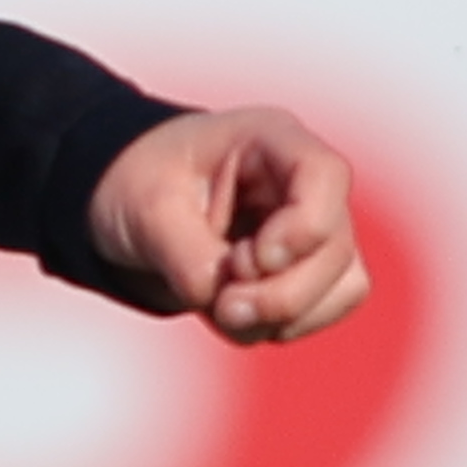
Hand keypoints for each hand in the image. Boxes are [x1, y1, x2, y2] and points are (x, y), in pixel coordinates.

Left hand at [88, 105, 370, 344]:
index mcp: (268, 140)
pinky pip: (321, 312)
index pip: (324, 175)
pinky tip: (231, 315)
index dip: (304, 228)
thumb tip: (229, 305)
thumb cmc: (138, 182)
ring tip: (218, 308)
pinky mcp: (305, 271)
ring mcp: (311, 230)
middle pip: (336, 247)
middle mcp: (301, 184)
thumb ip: (189, 255)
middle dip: (281, 294)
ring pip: (340, 286)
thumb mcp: (146, 208)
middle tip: (223, 305)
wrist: (125, 202)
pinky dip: (276, 326)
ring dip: (279, 315)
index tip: (251, 262)